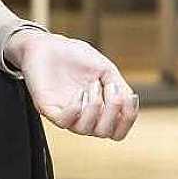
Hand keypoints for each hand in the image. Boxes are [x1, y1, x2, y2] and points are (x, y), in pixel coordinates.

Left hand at [11, 31, 139, 140]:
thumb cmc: (75, 56)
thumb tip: (129, 103)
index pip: (117, 131)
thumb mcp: (105, 69)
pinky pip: (64, 122)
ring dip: (94, 107)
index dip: (128, 119)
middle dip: (113, 112)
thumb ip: (120, 87)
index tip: (130, 97)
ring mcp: (66, 113)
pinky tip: (79, 92)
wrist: (47, 45)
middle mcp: (83, 115)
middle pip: (105, 133)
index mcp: (99, 109)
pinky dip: (75, 109)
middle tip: (111, 87)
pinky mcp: (49, 109)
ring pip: (85, 130)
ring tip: (92, 85)